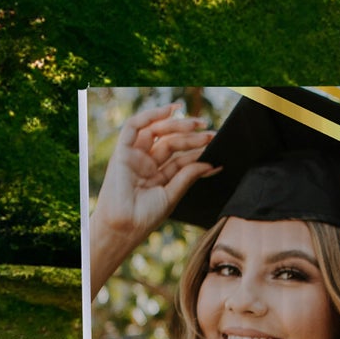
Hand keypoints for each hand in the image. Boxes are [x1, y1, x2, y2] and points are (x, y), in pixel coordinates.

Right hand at [90, 103, 218, 291]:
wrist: (124, 227)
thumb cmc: (145, 217)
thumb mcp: (172, 195)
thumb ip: (187, 176)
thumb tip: (210, 164)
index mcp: (158, 176)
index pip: (181, 159)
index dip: (198, 152)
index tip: (216, 147)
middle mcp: (146, 163)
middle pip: (171, 143)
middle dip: (190, 135)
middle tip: (210, 132)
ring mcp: (134, 156)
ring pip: (157, 132)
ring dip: (177, 125)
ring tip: (197, 124)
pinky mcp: (122, 150)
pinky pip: (134, 126)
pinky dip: (151, 115)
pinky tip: (170, 111)